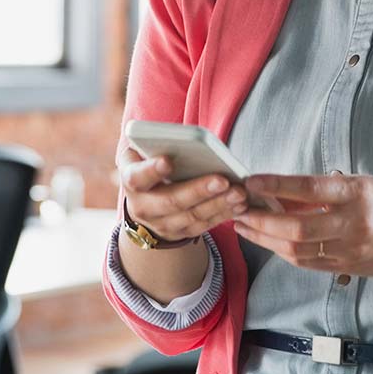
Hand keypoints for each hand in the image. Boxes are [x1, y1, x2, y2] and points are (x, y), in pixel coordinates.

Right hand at [117, 147, 249, 241]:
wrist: (145, 202)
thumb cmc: (149, 167)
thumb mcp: (142, 154)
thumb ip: (155, 145)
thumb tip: (185, 140)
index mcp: (132, 181)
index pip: (137, 177)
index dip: (151, 170)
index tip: (167, 161)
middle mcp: (143, 207)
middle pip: (171, 201)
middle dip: (198, 191)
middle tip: (222, 180)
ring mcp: (162, 225)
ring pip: (192, 217)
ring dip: (218, 204)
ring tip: (239, 192)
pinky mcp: (181, 234)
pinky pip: (204, 226)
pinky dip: (224, 215)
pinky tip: (240, 205)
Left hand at [232, 173, 372, 276]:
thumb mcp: (360, 183)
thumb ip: (322, 189)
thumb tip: (279, 190)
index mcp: (356, 193)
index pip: (309, 188)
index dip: (276, 185)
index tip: (251, 180)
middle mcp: (353, 224)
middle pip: (297, 228)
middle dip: (261, 221)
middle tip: (238, 211)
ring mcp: (351, 251)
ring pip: (298, 250)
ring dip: (266, 240)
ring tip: (245, 227)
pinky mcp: (348, 268)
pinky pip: (308, 263)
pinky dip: (285, 252)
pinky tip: (270, 242)